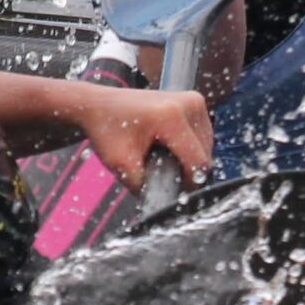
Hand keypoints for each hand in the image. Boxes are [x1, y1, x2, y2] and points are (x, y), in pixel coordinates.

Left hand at [70, 82, 213, 190]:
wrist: (97, 104)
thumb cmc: (106, 131)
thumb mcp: (120, 164)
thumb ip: (144, 187)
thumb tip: (164, 204)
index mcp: (171, 117)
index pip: (198, 161)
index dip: (189, 183)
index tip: (171, 189)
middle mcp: (188, 104)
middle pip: (205, 154)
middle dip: (186, 169)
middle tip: (159, 170)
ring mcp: (193, 100)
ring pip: (207, 145)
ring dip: (190, 158)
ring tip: (163, 157)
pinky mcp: (194, 100)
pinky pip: (203, 134)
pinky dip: (191, 145)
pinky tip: (170, 146)